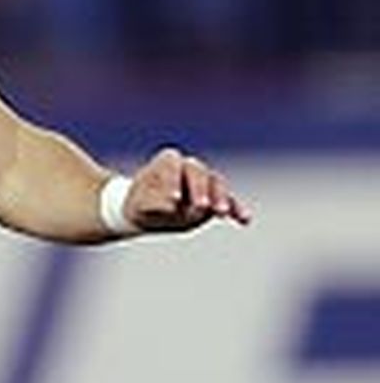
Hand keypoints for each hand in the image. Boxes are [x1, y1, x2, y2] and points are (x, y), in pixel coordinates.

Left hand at [125, 148, 250, 232]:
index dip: (173, 179)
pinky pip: (228, 201)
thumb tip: (173, 204)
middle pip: (198, 172)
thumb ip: (152, 203)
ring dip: (220, 198)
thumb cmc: (139, 205)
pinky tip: (244, 220)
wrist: (145, 213)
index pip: (171, 163)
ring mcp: (203, 181)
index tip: (173, 199)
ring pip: (215, 184)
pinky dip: (236, 209)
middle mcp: (188, 168)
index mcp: (166, 162)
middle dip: (200, 189)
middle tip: (200, 206)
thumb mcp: (138, 205)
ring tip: (221, 213)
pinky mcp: (214, 198)